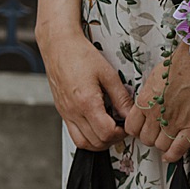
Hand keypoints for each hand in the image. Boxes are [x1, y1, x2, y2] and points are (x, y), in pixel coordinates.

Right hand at [38, 28, 131, 150]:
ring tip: (109, 129)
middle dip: (112, 140)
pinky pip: (73, 133)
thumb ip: (121, 98)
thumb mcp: (108, 74)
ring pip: (82, 142)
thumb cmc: (80, 55)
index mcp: (86, 102)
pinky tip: (96, 124)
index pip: (106, 133)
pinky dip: (87, 135)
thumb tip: (131, 114)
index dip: (122, 134)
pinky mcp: (62, 111)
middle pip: (95, 143)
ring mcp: (65, 112)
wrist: (58, 45)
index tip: (128, 126)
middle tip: (121, 128)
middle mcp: (73, 111)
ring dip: (98, 142)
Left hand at [125, 46, 189, 162]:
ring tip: (166, 140)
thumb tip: (147, 106)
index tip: (141, 129)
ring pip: (161, 145)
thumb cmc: (182, 63)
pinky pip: (180, 148)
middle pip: (145, 139)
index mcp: (145, 101)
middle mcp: (157, 114)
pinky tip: (172, 156)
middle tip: (156, 134)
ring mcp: (176, 121)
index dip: (136, 130)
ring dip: (162, 145)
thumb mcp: (154, 78)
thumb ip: (149, 96)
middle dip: (150, 138)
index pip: (131, 127)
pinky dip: (174, 155)